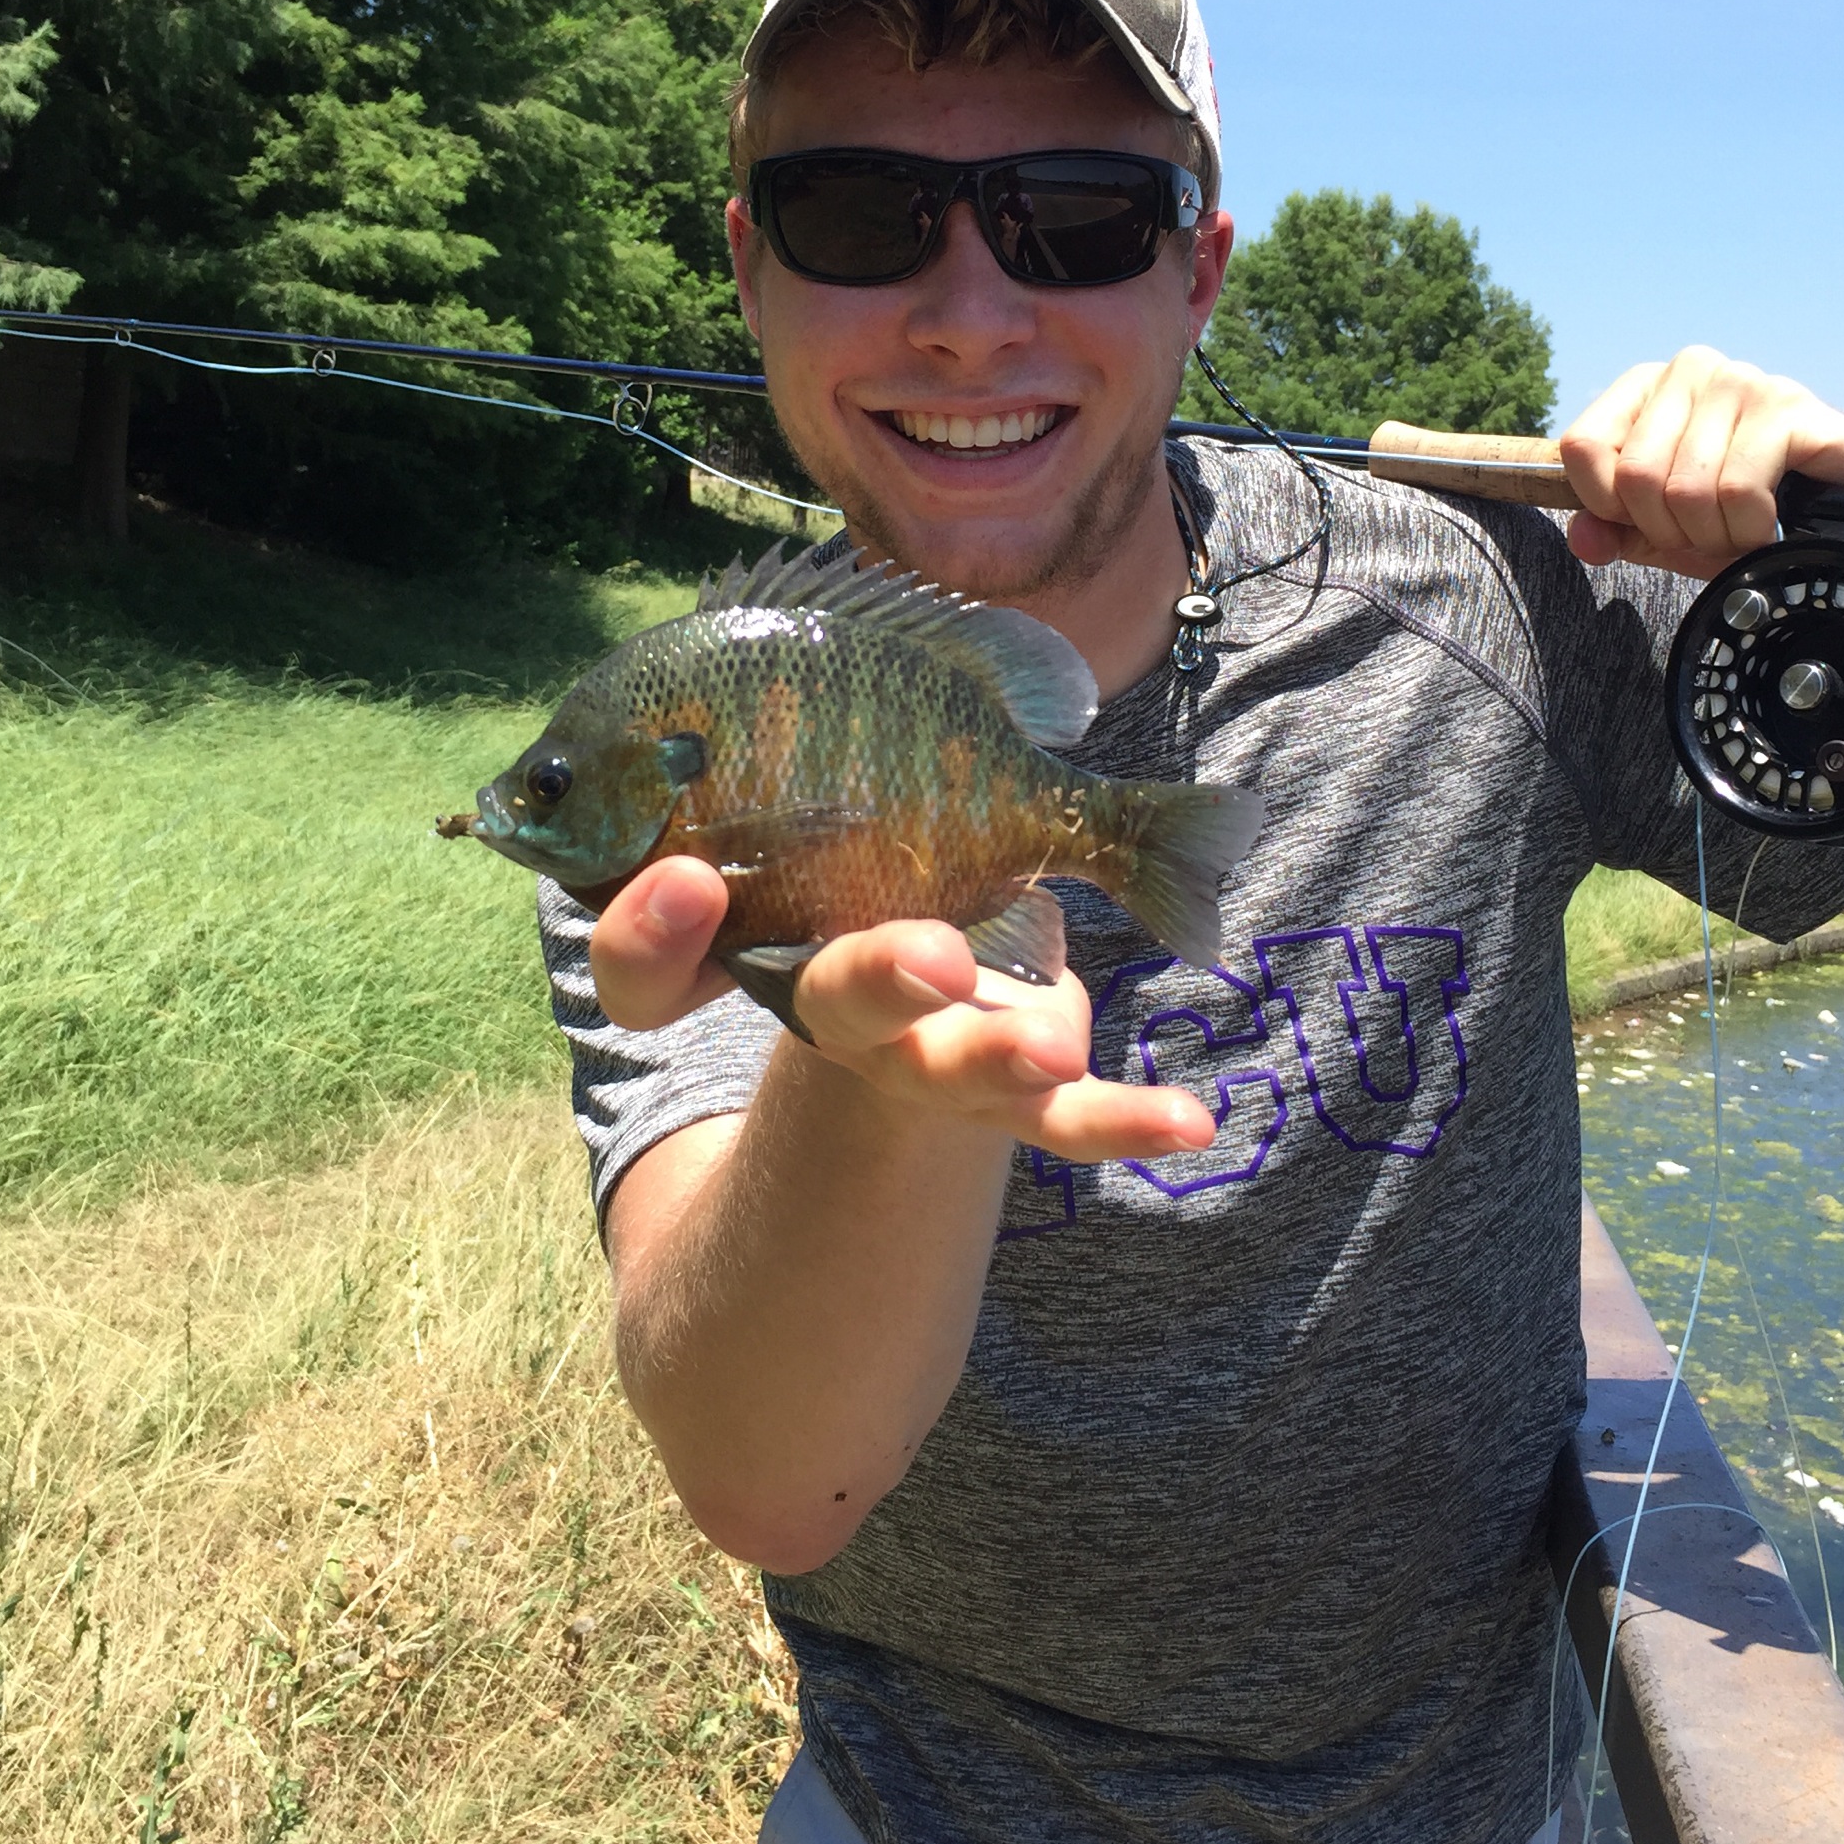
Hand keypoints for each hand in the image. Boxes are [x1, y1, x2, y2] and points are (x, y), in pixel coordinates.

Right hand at [588, 857, 1213, 1164]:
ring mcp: (925, 1063)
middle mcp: (834, 1014)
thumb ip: (785, 798)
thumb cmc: (838, 903)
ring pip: (954, 1074)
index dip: (651, 934)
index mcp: (755, 950)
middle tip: (935, 956)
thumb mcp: (793, 849)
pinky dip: (1125, 1120)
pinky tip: (1192, 1120)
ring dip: (1001, 1059)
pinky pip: (1068, 1119)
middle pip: (830, 1007)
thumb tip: (817, 724)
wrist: (898, 1025)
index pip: (653, 973)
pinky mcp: (1012, 1092)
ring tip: (1052, 1051)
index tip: (683, 873)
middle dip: (881, 976)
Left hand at [1558, 346, 1843, 580]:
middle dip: (1672, 530)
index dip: (1610, 507)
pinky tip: (1772, 525)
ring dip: (1716, 535)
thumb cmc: (1746, 513)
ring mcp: (1743, 380)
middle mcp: (1692, 368)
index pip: (1582, 447)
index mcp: (1647, 386)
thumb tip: (1583, 538)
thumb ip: (1613, 531)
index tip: (1653, 523)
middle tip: (1711, 534)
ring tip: (1744, 530)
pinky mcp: (1790, 406)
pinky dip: (1751, 529)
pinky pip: (1739, 490)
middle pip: (1636, 475)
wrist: (1842, 518)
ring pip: (1687, 488)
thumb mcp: (1664, 529)